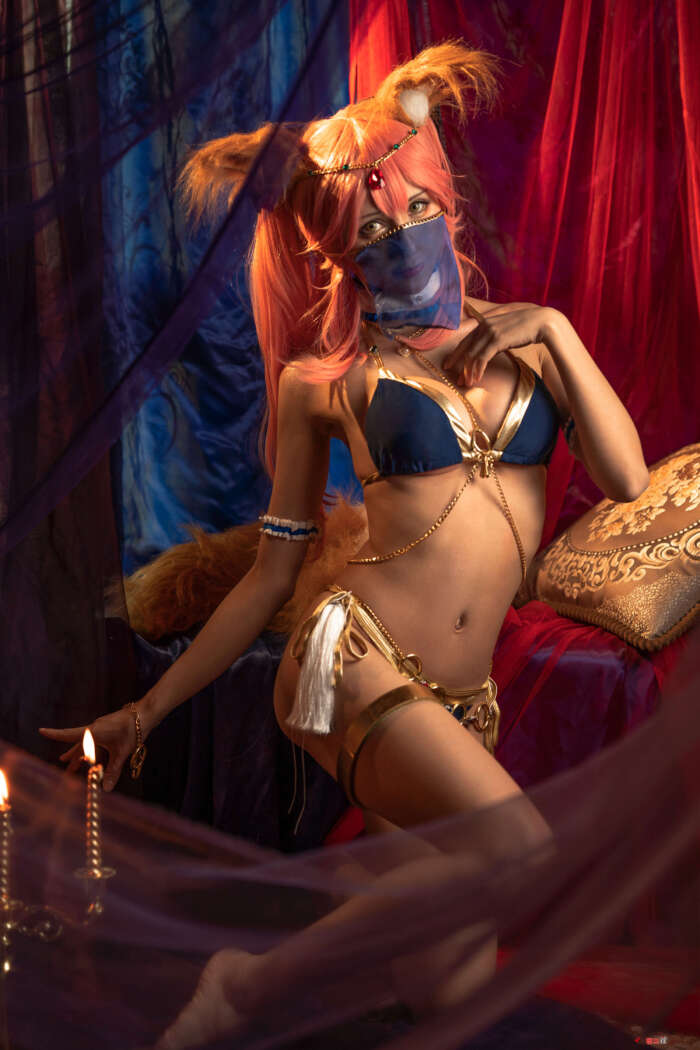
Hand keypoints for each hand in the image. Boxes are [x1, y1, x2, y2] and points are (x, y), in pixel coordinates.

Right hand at [39, 706, 139, 790]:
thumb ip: (113, 771)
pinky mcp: (108, 728)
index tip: (41, 731)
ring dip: (82, 755)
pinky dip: (93, 750)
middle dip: (72, 758)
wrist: (145, 714)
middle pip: (79, 745)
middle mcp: (94, 729)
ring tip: (74, 765)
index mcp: (93, 732)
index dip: (55, 735)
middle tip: (65, 770)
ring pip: (87, 744)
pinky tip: (96, 757)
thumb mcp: (122, 753)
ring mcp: (101, 728)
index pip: (69, 735)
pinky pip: (96, 741)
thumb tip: (105, 789)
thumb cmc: (133, 731)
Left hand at [443, 304, 560, 385]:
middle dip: (458, 365)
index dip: (456, 354)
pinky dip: (477, 370)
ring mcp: (490, 332)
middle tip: (454, 378)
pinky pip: (482, 358)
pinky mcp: (497, 340)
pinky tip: (476, 379)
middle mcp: (484, 326)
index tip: (448, 365)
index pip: (465, 340)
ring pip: (472, 355)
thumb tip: (489, 350)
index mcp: (484, 323)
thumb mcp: (506, 330)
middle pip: (465, 348)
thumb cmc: (526, 328)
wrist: (542, 322)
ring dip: (468, 371)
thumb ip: (494, 337)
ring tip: (466, 383)